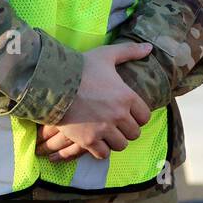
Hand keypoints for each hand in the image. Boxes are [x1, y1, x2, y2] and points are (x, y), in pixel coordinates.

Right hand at [35, 41, 153, 162]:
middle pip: (134, 133)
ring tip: (108, 133)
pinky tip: (96, 140)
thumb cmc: (81, 68)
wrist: (53, 82)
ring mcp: (103, 129)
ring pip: (121, 145)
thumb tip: (149, 47)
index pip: (145, 117)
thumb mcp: (106, 55)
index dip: (138, 116)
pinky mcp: (88, 140)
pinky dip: (101, 150)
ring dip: (115, 140)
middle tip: (118, 124)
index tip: (130, 114)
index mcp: (126, 96)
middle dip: (127, 129)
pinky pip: (103, 154)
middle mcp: (118, 115)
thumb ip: (130, 51)